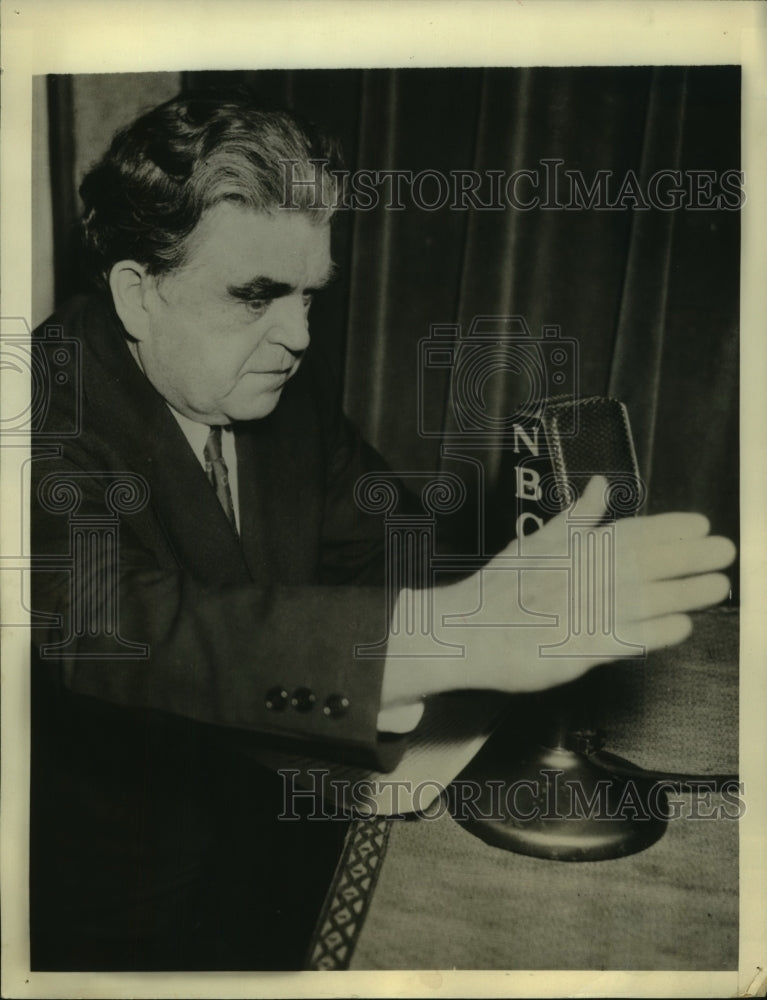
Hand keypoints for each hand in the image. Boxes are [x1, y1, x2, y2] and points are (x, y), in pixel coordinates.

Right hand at [442, 475, 735, 691]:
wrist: (463, 632)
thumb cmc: (500, 589)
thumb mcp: (535, 543)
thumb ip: (575, 518)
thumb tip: (600, 486)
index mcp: (571, 549)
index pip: (626, 533)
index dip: (666, 528)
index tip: (699, 524)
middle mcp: (578, 577)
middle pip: (641, 563)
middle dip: (686, 556)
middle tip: (725, 550)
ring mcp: (577, 613)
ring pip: (640, 599)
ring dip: (682, 592)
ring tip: (717, 585)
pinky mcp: (574, 650)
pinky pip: (621, 641)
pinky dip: (652, 633)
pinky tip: (682, 626)